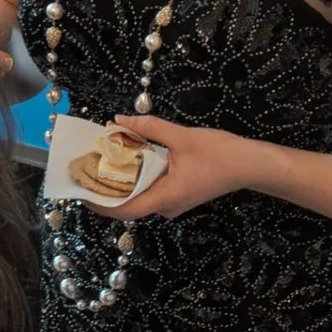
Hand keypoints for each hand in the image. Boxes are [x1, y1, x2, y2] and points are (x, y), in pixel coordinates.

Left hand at [101, 116, 259, 219]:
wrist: (251, 164)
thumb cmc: (220, 154)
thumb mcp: (182, 137)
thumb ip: (149, 129)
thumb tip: (118, 120)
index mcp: (165, 198)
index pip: (124, 210)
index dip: (99, 203)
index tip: (80, 189)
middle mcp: (166, 207)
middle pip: (129, 203)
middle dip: (106, 187)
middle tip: (89, 166)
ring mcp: (173, 203)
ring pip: (140, 196)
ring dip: (122, 180)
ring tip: (104, 159)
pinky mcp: (179, 195)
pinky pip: (152, 190)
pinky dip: (138, 177)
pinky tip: (130, 158)